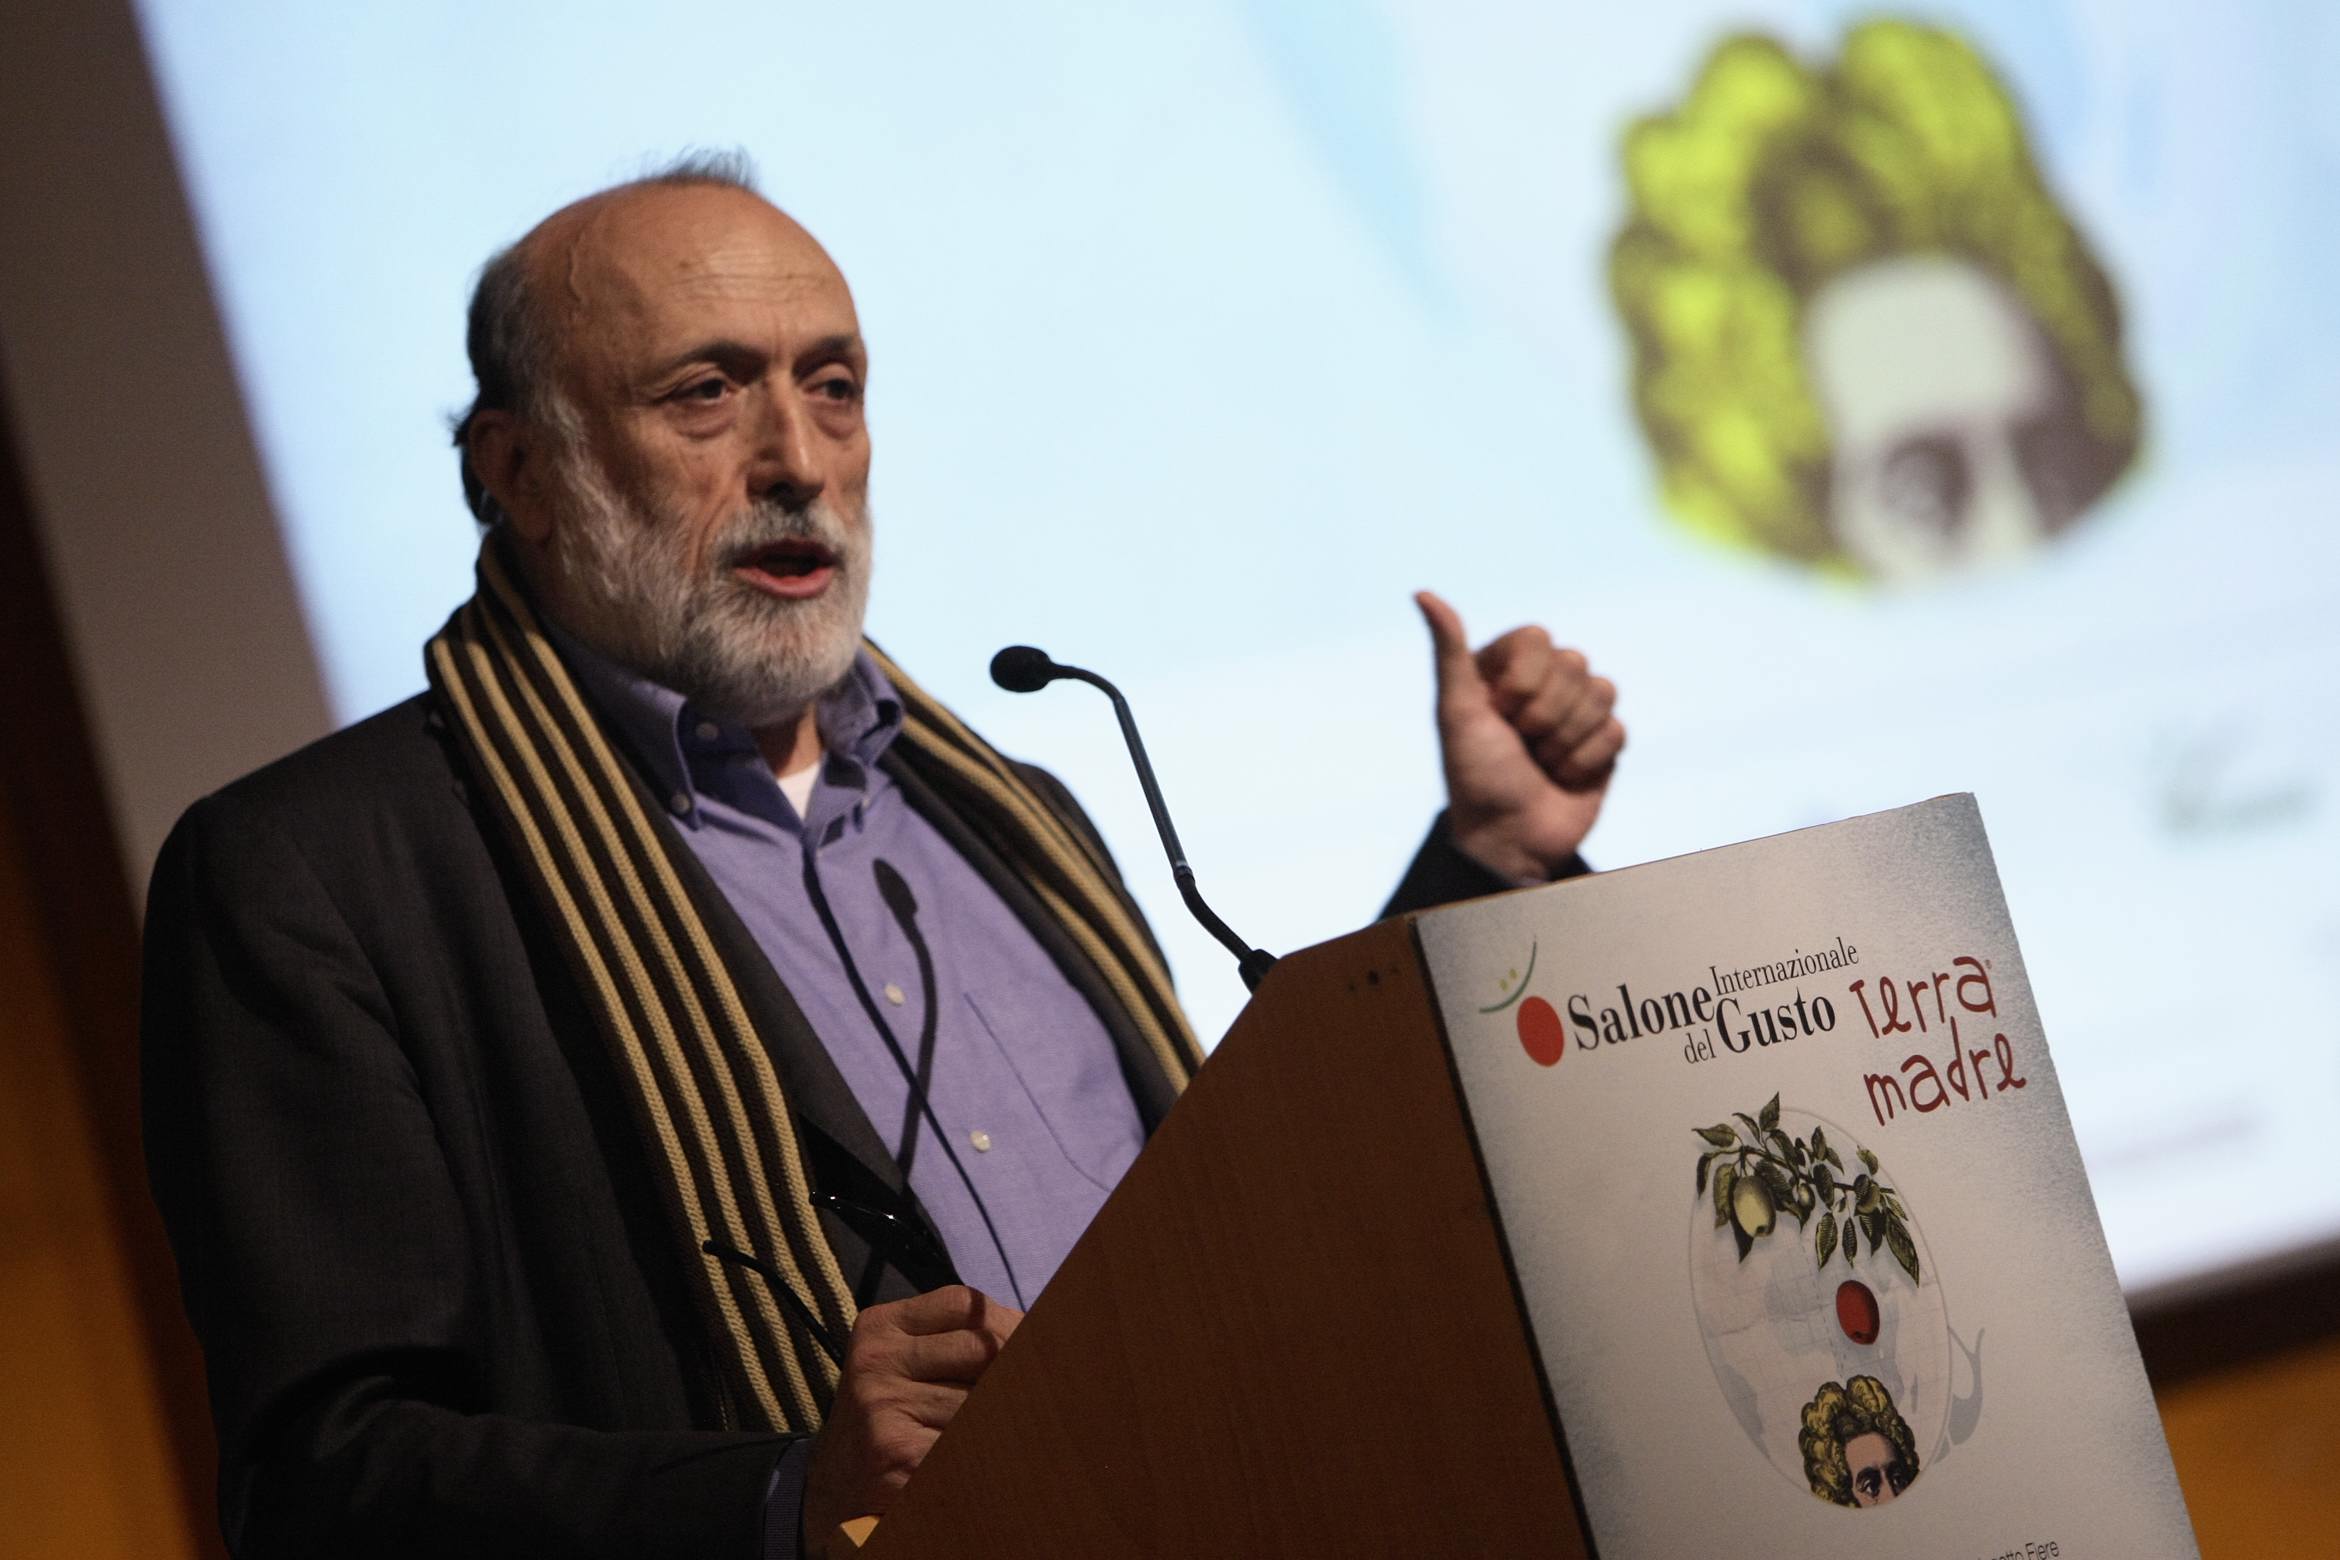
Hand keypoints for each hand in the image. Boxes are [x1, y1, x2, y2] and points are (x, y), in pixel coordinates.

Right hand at [801, 1284, 1021, 1555]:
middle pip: (983, 1349)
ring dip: (1001, 1424)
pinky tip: (973, 1468)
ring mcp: (881, 1404)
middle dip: (1014, 1376)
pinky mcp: (894, 1451)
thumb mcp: (907, 1366)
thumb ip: (957, 1342)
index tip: (1032, 1350)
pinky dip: (983, 1459)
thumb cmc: (889, 1422)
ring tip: (993, 1440)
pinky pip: (970, 1445)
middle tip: (1029, 1401)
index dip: (1010, 1326)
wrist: (831, 1494)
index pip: (967, 1305)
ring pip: (982, 1400)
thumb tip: (1042, 1333)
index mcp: (881, 1326)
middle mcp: (876, 1359)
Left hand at [1416, 590, 1624, 883]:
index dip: (1522, 680)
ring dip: (1566, 740)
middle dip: (1544, 715)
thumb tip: (1422, 592)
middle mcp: (1541, 684)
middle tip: (1520, 744)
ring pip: (1602, 693)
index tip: (1498, 712)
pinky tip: (1564, 778)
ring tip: (1540, 763)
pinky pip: (1617, 729)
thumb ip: (1448, 651)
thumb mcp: (1456, 712)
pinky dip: (1587, 760)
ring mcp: (1576, 711)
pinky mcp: (1603, 742)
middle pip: (1574, 664)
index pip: (1537, 638)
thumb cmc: (1475, 776)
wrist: (1509, 840)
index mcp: (1504, 668)